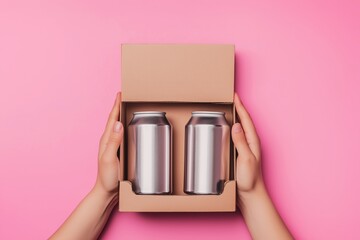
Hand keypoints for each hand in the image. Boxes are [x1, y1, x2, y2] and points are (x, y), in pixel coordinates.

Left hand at [51, 93, 123, 239]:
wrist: (106, 191)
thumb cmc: (107, 177)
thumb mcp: (110, 159)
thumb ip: (114, 142)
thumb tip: (118, 123)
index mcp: (106, 140)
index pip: (112, 118)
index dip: (116, 105)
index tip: (120, 93)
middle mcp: (109, 140)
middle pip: (115, 119)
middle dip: (119, 106)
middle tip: (125, 95)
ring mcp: (113, 146)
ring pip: (118, 126)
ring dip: (122, 114)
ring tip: (128, 106)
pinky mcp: (118, 151)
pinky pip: (122, 134)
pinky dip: (126, 126)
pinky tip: (130, 127)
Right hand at [231, 93, 262, 202]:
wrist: (251, 195)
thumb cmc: (250, 179)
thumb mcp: (245, 159)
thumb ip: (241, 142)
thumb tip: (236, 125)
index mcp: (253, 141)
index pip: (246, 120)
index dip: (241, 106)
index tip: (235, 96)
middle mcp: (250, 143)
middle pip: (243, 121)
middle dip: (237, 108)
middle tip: (229, 99)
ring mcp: (245, 148)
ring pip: (239, 129)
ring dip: (234, 118)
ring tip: (226, 110)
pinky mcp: (239, 154)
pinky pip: (235, 137)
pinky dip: (230, 129)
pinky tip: (224, 131)